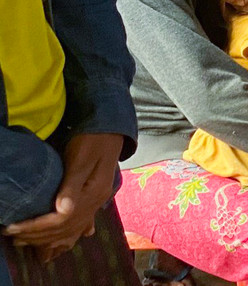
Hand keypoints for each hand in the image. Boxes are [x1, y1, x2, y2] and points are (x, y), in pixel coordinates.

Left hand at [4, 133, 124, 262]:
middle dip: (37, 236)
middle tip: (12, 237)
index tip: (13, 228)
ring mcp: (97, 201)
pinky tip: (60, 245)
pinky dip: (68, 236)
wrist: (109, 129)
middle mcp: (97, 201)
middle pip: (65, 228)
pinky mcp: (93, 198)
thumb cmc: (91, 140)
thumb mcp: (81, 159)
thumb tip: (63, 210)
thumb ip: (73, 184)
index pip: (62, 219)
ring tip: (27, 242)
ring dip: (49, 240)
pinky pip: (81, 225)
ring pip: (72, 230)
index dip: (36, 226)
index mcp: (94, 192)